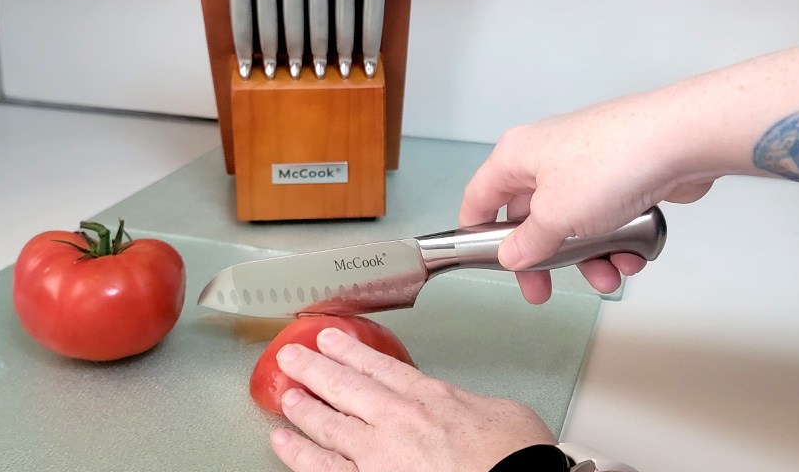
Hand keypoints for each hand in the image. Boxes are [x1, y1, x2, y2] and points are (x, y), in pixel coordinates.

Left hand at [269, 327, 556, 471]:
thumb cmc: (516, 459)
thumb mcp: (505, 412)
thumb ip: (471, 404)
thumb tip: (467, 409)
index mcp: (431, 397)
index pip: (380, 366)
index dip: (351, 350)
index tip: (332, 339)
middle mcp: (397, 420)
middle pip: (344, 385)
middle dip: (314, 367)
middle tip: (292, 356)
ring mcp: (378, 454)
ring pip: (327, 424)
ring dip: (301, 406)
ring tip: (285, 394)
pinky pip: (324, 468)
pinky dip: (299, 453)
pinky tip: (282, 444)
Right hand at [460, 91, 717, 301]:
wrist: (680, 141)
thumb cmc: (611, 165)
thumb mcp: (555, 216)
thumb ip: (528, 242)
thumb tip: (510, 255)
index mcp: (517, 156)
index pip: (480, 197)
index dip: (475, 233)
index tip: (484, 264)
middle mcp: (547, 156)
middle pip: (530, 218)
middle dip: (545, 258)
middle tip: (543, 290)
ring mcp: (585, 166)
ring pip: (574, 224)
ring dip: (588, 258)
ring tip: (608, 276)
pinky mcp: (620, 175)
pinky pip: (606, 218)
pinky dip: (616, 241)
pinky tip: (633, 256)